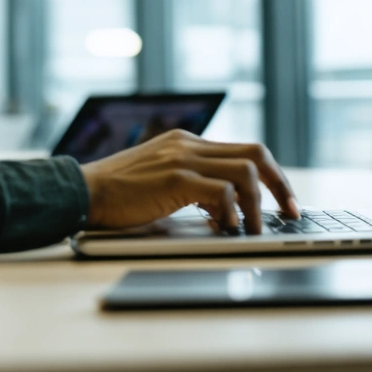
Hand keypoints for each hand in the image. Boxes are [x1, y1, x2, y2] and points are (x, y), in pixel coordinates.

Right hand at [79, 129, 299, 234]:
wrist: (81, 192)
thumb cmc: (117, 195)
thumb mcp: (160, 180)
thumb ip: (191, 184)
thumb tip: (228, 210)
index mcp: (187, 142)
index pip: (245, 150)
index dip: (273, 176)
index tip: (286, 201)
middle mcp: (188, 144)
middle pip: (256, 154)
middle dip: (281, 184)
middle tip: (290, 212)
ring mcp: (181, 158)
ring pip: (245, 172)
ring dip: (257, 205)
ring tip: (251, 230)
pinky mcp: (173, 178)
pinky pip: (221, 192)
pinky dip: (232, 213)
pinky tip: (226, 228)